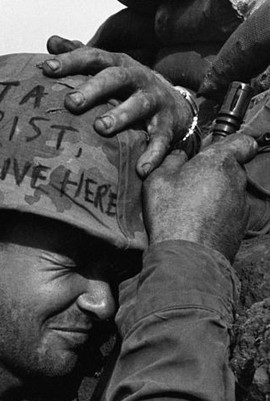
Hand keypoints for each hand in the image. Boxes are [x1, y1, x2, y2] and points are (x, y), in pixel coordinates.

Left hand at [43, 36, 192, 177]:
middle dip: (93, 88)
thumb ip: (80, 55)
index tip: (47, 69)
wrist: (174, 105)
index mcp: (117, 65)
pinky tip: (141, 170)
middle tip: (71, 103)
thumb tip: (50, 41)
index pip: (92, 57)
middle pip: (115, 78)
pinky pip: (160, 140)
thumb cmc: (128, 88)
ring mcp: (154, 100)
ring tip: (101, 128)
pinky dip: (152, 154)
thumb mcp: (107, 69)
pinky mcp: (167, 125)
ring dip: (121, 115)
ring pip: (139, 105)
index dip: (70, 61)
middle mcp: (137, 78)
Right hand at [142, 132, 257, 261]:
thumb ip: (171, 160)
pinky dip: (217, 217)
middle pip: (231, 169)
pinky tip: (198, 226)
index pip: (242, 142)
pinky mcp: (240, 227)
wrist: (186, 258)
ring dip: (215, 196)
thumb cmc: (171, 215)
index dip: (233, 144)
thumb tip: (178, 156)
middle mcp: (237, 180)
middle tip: (189, 185)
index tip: (216, 152)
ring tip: (191, 211)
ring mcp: (241, 205)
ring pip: (229, 192)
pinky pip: (229, 214)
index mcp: (219, 161)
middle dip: (213, 174)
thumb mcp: (157, 179)